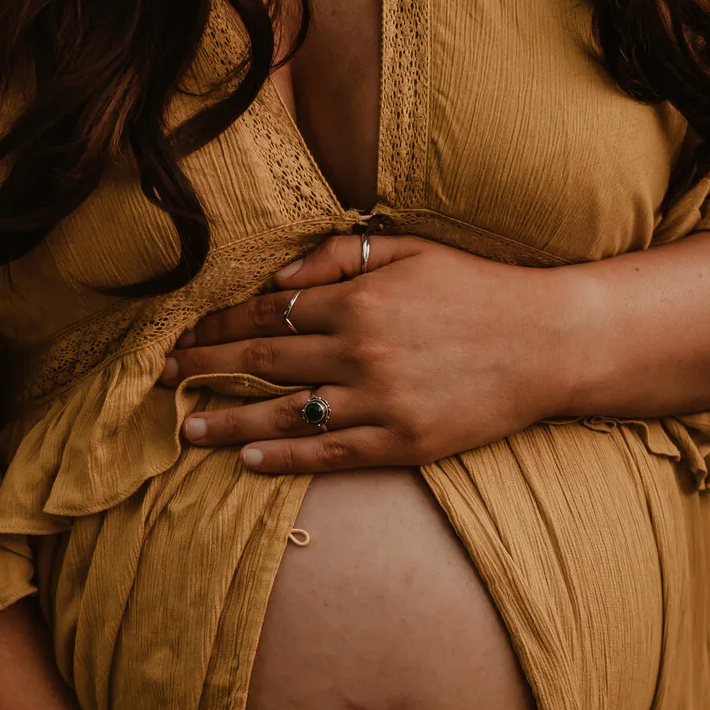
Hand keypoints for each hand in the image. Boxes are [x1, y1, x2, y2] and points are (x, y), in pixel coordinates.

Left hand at [159, 233, 592, 473]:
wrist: (549, 343)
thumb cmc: (479, 290)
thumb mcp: (413, 250)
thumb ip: (341, 256)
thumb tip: (278, 276)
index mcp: (358, 300)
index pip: (266, 312)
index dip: (216, 327)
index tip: (180, 337)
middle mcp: (360, 352)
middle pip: (261, 362)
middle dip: (204, 369)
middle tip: (160, 381)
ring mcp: (380, 402)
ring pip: (284, 414)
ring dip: (228, 421)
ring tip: (186, 428)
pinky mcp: (402, 442)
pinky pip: (328, 452)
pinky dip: (284, 457)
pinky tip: (248, 460)